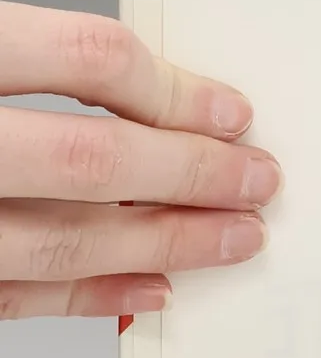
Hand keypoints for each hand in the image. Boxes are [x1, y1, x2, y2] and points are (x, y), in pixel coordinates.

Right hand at [0, 2, 277, 318]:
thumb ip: (47, 60)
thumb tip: (164, 95)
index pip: (90, 60)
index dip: (175, 90)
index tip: (237, 114)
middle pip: (90, 159)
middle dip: (193, 174)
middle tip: (259, 182)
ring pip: (61, 242)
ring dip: (163, 243)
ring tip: (232, 239)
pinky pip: (13, 296)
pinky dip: (89, 294)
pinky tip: (153, 285)